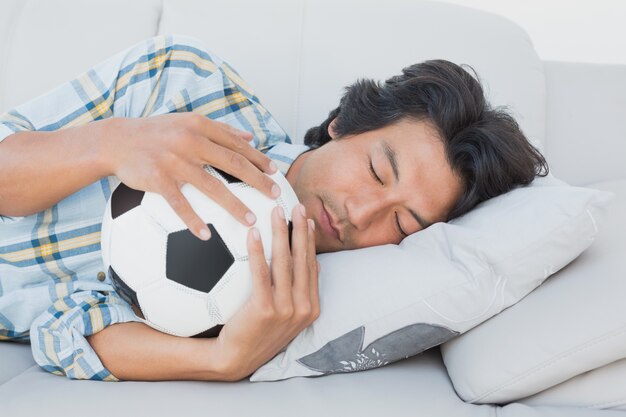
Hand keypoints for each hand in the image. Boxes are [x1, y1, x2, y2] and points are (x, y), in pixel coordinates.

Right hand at [107, 113, 279, 239]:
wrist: (116, 140)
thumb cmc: (157, 132)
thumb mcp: (188, 122)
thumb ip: (220, 129)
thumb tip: (250, 135)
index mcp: (200, 126)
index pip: (237, 143)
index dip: (258, 158)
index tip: (275, 171)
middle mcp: (190, 141)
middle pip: (233, 163)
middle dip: (258, 180)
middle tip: (275, 195)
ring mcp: (174, 161)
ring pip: (212, 186)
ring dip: (234, 205)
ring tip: (250, 220)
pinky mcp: (158, 179)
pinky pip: (180, 204)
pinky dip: (193, 221)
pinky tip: (206, 236)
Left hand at [215, 203, 319, 380]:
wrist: (235, 359)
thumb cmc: (256, 332)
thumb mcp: (284, 314)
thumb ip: (295, 290)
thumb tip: (307, 263)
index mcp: (311, 307)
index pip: (312, 265)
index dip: (310, 240)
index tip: (307, 218)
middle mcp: (304, 307)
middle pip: (302, 259)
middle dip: (301, 229)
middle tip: (295, 205)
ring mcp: (287, 310)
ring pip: (285, 262)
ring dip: (281, 233)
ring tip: (276, 211)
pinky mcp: (266, 310)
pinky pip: (261, 273)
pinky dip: (258, 251)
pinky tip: (252, 233)